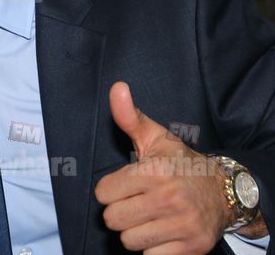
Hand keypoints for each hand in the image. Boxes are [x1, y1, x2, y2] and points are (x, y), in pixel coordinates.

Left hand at [94, 82, 233, 253]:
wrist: (223, 190)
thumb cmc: (180, 163)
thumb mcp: (154, 137)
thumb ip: (129, 116)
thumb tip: (117, 87)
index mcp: (154, 172)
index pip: (103, 194)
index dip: (109, 191)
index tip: (124, 186)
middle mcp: (168, 198)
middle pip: (113, 220)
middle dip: (120, 212)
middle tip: (136, 203)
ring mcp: (182, 225)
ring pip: (129, 241)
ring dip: (135, 232)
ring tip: (148, 217)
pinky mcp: (192, 246)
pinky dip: (153, 249)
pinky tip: (162, 232)